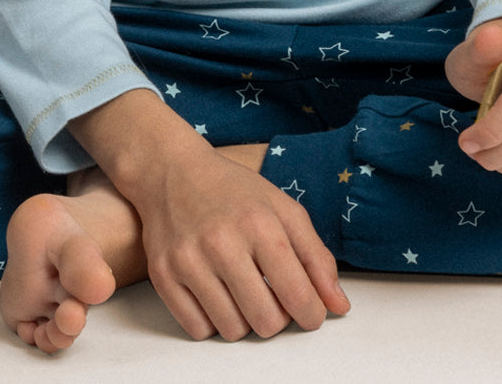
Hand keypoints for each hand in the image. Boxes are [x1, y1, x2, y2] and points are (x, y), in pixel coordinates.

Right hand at [138, 143, 346, 339]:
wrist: (172, 172)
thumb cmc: (232, 190)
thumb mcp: (283, 209)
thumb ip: (316, 258)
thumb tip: (339, 306)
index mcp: (259, 224)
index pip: (296, 294)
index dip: (311, 313)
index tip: (310, 312)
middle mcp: (222, 243)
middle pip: (266, 321)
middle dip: (277, 318)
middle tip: (273, 298)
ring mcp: (188, 261)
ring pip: (232, 330)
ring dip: (244, 320)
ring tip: (243, 292)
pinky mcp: (162, 276)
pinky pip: (198, 330)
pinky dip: (213, 321)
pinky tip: (217, 295)